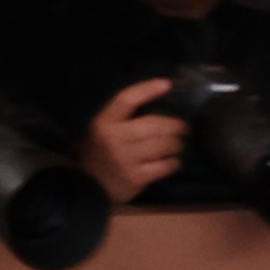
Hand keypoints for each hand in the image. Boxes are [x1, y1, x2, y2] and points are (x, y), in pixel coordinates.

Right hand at [84, 78, 183, 202]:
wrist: (86, 186)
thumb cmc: (95, 153)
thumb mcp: (100, 129)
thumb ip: (120, 118)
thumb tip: (153, 105)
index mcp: (104, 122)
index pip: (127, 99)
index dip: (147, 89)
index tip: (166, 84)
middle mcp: (115, 138)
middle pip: (154, 125)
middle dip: (174, 125)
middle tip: (183, 127)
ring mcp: (126, 159)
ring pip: (162, 146)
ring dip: (176, 143)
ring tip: (180, 143)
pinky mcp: (136, 177)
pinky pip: (163, 166)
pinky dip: (173, 162)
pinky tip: (175, 161)